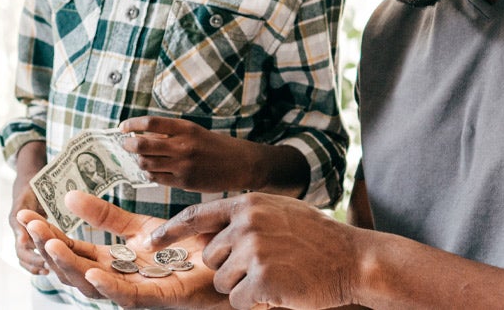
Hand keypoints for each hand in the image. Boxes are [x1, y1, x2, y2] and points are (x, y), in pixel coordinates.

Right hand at [10, 140, 49, 274]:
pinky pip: (26, 253)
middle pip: (20, 252)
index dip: (31, 254)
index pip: (21, 241)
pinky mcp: (25, 235)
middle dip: (34, 262)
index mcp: (17, 218)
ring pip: (22, 255)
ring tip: (48, 271)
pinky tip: (47, 268)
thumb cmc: (33, 185)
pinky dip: (34, 262)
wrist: (27, 183)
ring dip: (33, 265)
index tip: (43, 261)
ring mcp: (19, 232)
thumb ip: (29, 208)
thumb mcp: (33, 191)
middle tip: (48, 268)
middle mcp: (16, 227)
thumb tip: (26, 234)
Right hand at [18, 191, 228, 308]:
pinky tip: (92, 271)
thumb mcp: (140, 225)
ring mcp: (136, 291)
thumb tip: (68, 196)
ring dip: (68, 265)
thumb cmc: (189, 247)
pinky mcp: (159, 299)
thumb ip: (105, 214)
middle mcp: (118, 279)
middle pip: (72, 269)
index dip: (47, 234)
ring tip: (50, 244)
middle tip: (28, 224)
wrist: (228, 258)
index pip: (71, 249)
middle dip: (47, 248)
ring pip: (92, 284)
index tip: (25, 215)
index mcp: (112, 262)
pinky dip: (107, 286)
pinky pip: (127, 296)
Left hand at [119, 116, 277, 193]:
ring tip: (139, 158)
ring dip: (138, 160)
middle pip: (143, 144)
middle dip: (128, 144)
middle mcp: (183, 146)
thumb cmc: (217, 146)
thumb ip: (171, 133)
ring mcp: (183, 166)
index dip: (132, 124)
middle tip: (124, 143)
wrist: (242, 164)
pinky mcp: (184, 182)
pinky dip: (149, 173)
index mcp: (186, 129)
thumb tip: (142, 135)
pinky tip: (151, 170)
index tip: (123, 126)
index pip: (151, 123)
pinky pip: (157, 178)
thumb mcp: (196, 132)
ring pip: (147, 163)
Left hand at [151, 193, 364, 309]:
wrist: (354, 259)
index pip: (196, 216)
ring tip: (276, 275)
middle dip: (230, 269)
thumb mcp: (279, 213)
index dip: (171, 230)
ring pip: (223, 281)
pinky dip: (256, 303)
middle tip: (265, 266)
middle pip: (210, 258)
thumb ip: (245, 217)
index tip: (149, 240)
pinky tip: (280, 290)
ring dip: (244, 286)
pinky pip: (239, 301)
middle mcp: (246, 224)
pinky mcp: (263, 278)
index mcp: (248, 204)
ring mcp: (254, 251)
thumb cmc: (318, 239)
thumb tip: (211, 230)